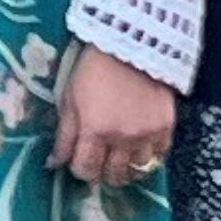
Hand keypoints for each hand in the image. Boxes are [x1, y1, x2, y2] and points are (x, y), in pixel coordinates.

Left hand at [59, 51, 181, 186]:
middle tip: (99, 163)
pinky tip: (139, 148)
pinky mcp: (166, 127)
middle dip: (102, 174)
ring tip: (119, 160)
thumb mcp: (69, 99)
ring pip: (137, 170)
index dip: (79, 170)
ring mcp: (147, 135)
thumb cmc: (93, 70)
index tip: (79, 162)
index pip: (85, 169)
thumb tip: (55, 163)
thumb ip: (64, 135)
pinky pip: (160, 156)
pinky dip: (149, 157)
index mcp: (94, 130)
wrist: (132, 45)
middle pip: (112, 175)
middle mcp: (122, 138)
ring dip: (126, 169)